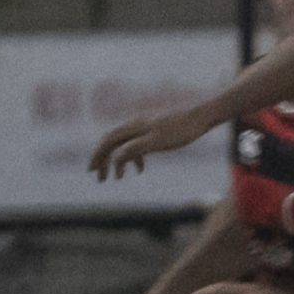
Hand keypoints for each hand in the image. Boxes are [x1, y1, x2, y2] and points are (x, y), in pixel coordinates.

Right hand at [90, 106, 208, 180]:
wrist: (202, 114)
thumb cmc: (182, 128)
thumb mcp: (158, 141)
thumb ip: (136, 148)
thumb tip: (115, 158)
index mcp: (133, 126)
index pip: (108, 141)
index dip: (98, 155)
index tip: (91, 171)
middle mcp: (136, 124)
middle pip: (113, 143)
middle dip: (104, 161)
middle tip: (100, 179)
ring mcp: (145, 127)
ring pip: (125, 144)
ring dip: (119, 161)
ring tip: (118, 178)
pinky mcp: (155, 130)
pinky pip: (138, 144)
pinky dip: (134, 157)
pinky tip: (140, 170)